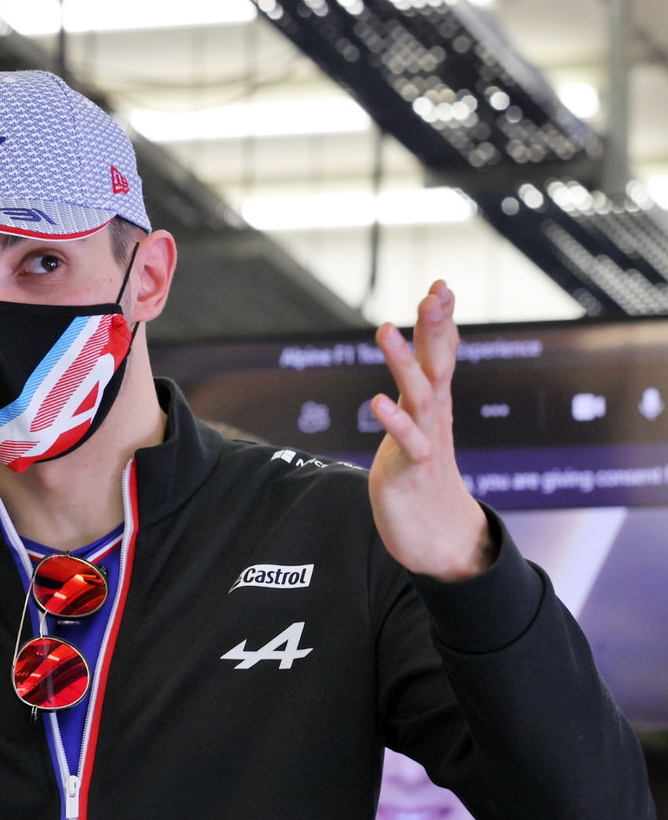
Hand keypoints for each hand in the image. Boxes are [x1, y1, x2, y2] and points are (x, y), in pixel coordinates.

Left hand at [368, 281, 492, 580]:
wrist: (438, 535)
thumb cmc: (423, 475)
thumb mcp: (421, 423)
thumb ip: (420, 388)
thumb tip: (425, 354)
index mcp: (433, 403)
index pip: (441, 353)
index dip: (441, 321)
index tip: (441, 284)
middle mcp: (434, 416)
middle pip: (437, 364)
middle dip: (434, 329)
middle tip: (433, 293)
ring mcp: (426, 441)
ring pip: (419, 396)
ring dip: (403, 363)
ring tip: (385, 330)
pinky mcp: (412, 470)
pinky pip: (407, 442)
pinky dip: (394, 421)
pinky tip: (378, 401)